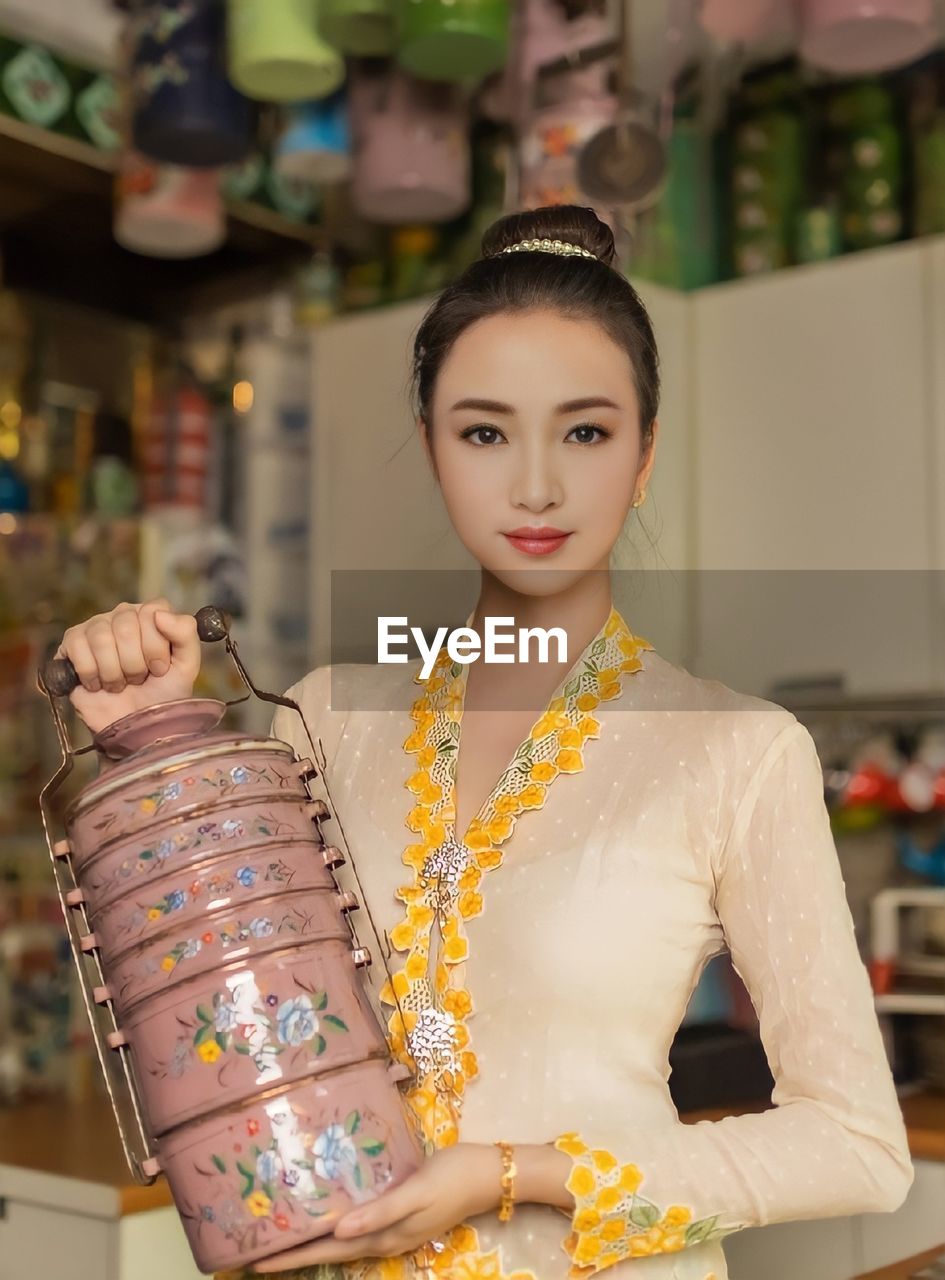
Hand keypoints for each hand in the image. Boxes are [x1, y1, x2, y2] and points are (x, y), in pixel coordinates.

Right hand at [54, 598, 201, 733]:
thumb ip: (185, 632)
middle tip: (138, 679)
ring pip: (101, 637)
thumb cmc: (162, 694)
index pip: (152, 611)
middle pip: (125, 626)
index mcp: (152, 615)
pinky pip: (76, 646)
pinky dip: (91, 673)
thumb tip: (159, 613)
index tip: (159, 668)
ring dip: (113, 672)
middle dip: (134, 664)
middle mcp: (123, 615)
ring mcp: (96, 627)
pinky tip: (98, 684)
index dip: (155, 646)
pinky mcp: (72, 642)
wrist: (135, 725)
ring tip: (120, 683)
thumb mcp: (186, 665)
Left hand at [250, 1143, 502, 1272]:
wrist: (489, 1173)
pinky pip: (359, 1224)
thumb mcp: (416, 1193)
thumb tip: (339, 1232)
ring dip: (313, 1240)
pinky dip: (336, 1223)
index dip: (293, 1257)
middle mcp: (384, 1237)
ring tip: (282, 1234)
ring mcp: (393, 1227)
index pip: (329, 1251)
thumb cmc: (452, 1177)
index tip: (256, 1262)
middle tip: (256, 1251)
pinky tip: (328, 1211)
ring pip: (344, 1239)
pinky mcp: (400, 1211)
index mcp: (384, 1236)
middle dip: (295, 1252)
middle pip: (331, 1249)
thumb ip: (379, 1213)